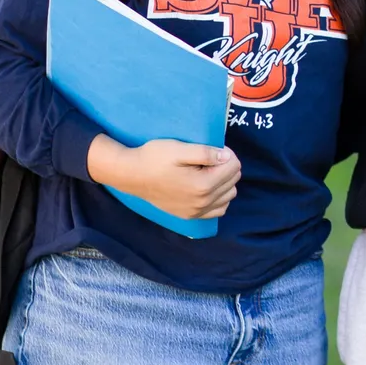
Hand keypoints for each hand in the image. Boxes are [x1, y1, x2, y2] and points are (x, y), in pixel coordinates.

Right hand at [87, 136, 240, 220]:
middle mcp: (203, 202)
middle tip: (209, 158)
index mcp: (202, 185)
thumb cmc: (153, 158)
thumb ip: (206, 152)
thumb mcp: (179, 148)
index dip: (226, 153)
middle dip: (226, 166)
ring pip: (229, 195)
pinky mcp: (190, 216)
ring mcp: (197, 212)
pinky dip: (219, 197)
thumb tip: (226, 156)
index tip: (212, 148)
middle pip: (234, 180)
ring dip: (224, 181)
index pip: (234, 166)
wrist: (131, 175)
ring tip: (207, 171)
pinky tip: (207, 187)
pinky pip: (219, 209)